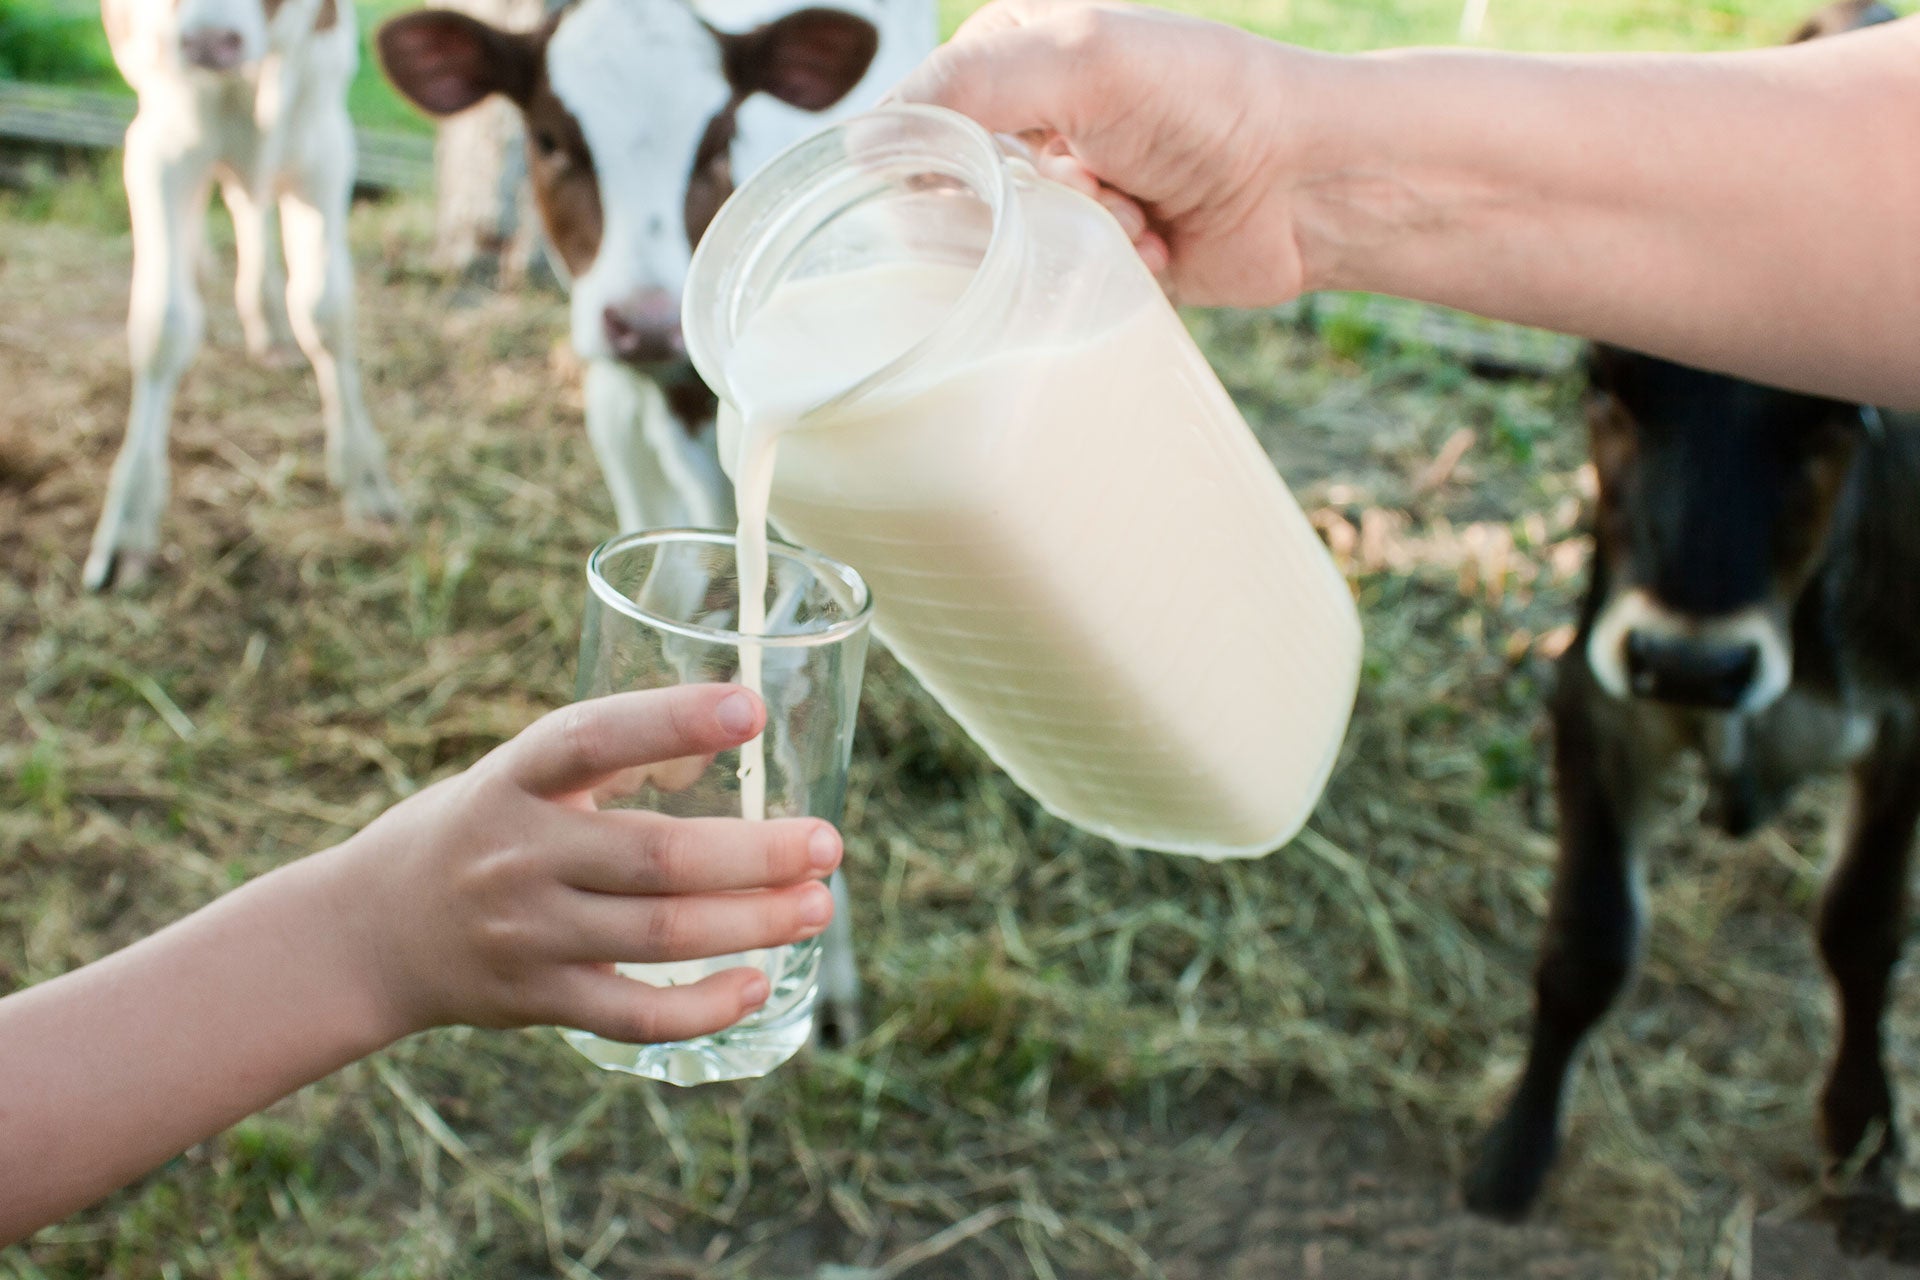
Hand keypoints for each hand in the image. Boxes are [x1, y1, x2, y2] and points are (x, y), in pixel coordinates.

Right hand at [325, 685, 841, 1045]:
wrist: (368, 932)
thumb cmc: (477, 831)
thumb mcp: (519, 774)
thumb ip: (612, 758)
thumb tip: (733, 730)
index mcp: (515, 778)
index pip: (593, 737)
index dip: (672, 720)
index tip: (750, 707)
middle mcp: (518, 853)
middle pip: (656, 855)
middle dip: (757, 853)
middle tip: (828, 844)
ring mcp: (527, 933)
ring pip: (659, 934)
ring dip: (752, 922)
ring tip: (816, 906)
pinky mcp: (536, 1000)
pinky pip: (633, 1013)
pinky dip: (701, 1006)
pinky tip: (756, 984)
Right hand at [894, 0, 1309, 305]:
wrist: (1308, 183)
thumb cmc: (1206, 102)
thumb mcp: (1079, 63)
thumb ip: (967, 88)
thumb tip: (860, 144)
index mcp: (1009, 55)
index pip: (920, 120)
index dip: (957, 156)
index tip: (1021, 163)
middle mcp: (1027, 120)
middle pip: (958, 193)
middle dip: (1032, 203)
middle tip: (1101, 184)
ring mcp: (1062, 190)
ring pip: (1007, 249)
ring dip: (1079, 237)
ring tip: (1140, 215)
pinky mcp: (1094, 253)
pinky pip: (1054, 286)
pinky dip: (1108, 271)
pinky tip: (1158, 246)